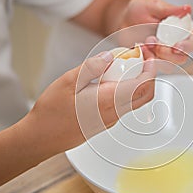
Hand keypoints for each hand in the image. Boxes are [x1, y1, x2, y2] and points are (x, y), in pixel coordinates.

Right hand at [25, 49, 155, 152]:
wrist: (42, 137)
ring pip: (136, 101)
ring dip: (138, 83)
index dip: (150, 69)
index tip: (147, 56)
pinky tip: (111, 80)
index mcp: (108, 101)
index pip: (142, 86)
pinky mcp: (107, 122)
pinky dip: (127, 91)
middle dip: (149, 75)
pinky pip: (125, 105)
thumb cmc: (52, 112)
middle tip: (142, 59)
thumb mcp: (68, 81)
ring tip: (124, 67)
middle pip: (146, 95)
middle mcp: (114, 113)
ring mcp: (112, 120)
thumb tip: (110, 56)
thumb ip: (92, 67)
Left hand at [120, 0, 192, 63]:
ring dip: (155, 56)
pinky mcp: (152, 61)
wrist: (124, 19)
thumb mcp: (154, 6)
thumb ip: (171, 10)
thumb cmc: (140, 10)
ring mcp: (164, 54)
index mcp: (182, 30)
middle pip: (182, 57)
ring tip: (144, 42)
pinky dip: (146, 59)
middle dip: (167, 53)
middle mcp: (176, 44)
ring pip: (168, 66)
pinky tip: (139, 47)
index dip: (188, 46)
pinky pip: (153, 67)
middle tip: (152, 40)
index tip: (176, 46)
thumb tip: (187, 8)